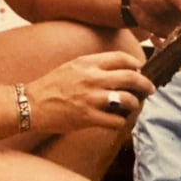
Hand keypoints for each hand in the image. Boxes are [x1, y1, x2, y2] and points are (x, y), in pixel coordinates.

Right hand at [24, 51, 153, 131]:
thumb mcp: (72, 66)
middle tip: (149, 90)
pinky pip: (116, 120)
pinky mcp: (88, 118)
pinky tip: (117, 120)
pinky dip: (121, 121)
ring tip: (133, 106)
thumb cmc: (51, 85)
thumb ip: (93, 65)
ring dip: (134, 104)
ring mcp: (91, 99)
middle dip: (145, 84)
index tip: (140, 70)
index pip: (122, 59)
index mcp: (87, 63)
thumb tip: (118, 69)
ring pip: (128, 100)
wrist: (31, 104)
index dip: (136, 64)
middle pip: (131, 78)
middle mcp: (92, 78)